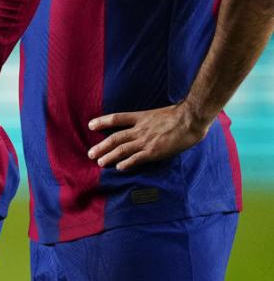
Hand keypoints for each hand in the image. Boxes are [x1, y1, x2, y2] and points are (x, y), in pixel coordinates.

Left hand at [87, 103, 210, 169]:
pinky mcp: (154, 151)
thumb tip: (146, 123)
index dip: (102, 121)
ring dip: (110, 156)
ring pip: (122, 149)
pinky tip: (119, 168)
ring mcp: (146, 140)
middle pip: (115, 138)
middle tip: (90, 153)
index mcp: (141, 117)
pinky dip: (127, 163)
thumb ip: (149, 119)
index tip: (90, 125)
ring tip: (100, 162)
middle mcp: (140, 129)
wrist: (191, 119)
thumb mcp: (158, 113)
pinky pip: (137, 159)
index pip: (116, 118)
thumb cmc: (179, 115)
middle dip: (102, 146)